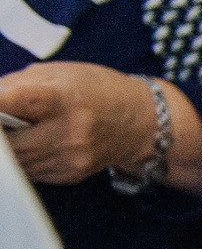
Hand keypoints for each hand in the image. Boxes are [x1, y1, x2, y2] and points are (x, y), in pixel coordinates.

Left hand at [0, 62, 156, 184]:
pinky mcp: (68, 175)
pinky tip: (22, 145)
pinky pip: (28, 171)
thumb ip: (14, 85)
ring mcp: (69, 158)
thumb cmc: (95, 89)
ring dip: (3, 150)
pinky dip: (17, 159)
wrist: (140, 122)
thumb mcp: (57, 73)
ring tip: (7, 134)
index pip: (13, 103)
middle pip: (6, 142)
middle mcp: (68, 133)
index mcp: (62, 99)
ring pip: (14, 162)